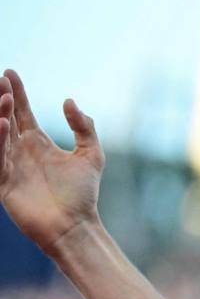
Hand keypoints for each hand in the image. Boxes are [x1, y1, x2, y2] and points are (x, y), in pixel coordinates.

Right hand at [0, 69, 105, 253]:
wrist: (75, 225)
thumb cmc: (83, 194)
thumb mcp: (91, 155)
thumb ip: (84, 127)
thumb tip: (69, 101)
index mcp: (39, 144)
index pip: (22, 112)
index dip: (16, 93)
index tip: (10, 73)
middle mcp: (21, 151)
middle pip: (6, 118)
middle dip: (2, 99)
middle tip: (1, 80)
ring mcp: (10, 166)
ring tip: (2, 98)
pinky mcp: (4, 183)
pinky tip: (1, 124)